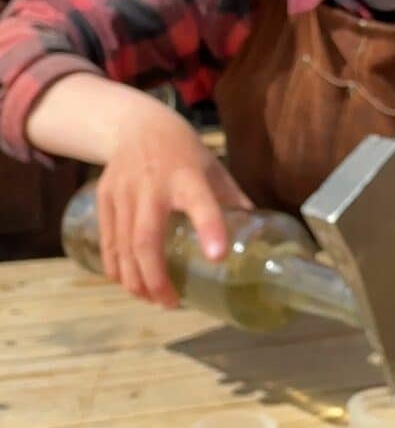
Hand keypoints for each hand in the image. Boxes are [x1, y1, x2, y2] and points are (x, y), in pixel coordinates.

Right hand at [96, 106, 251, 306]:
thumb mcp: (213, 167)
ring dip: (136, 280)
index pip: (201, 202)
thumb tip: (257, 237)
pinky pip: (108, 240)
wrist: (136, 124)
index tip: (218, 256)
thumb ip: (231, 199)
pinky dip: (115, 267)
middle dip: (156, 278)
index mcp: (187, 175)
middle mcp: (152, 184)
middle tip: (171, 303)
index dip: (210, 228)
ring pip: (124, 246)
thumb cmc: (183, 150)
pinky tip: (128, 283)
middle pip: (147, 239)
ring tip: (152, 299)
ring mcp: (124, 192)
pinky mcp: (104, 198)